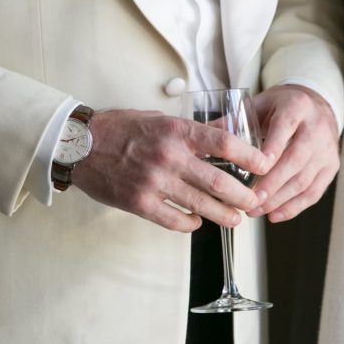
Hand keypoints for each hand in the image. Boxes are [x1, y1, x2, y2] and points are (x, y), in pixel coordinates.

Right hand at [72, 109, 270, 232]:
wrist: (79, 145)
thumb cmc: (120, 129)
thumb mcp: (158, 119)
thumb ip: (191, 130)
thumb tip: (226, 133)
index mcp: (175, 131)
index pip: (223, 143)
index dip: (250, 156)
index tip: (265, 165)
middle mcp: (168, 156)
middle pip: (218, 181)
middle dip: (243, 196)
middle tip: (254, 202)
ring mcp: (153, 181)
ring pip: (200, 204)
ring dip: (223, 215)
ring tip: (235, 219)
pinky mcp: (139, 202)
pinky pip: (174, 220)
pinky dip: (190, 223)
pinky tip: (196, 222)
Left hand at [246, 85, 339, 222]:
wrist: (315, 105)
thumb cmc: (281, 108)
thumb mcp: (259, 105)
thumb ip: (234, 121)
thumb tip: (203, 136)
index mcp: (296, 107)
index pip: (285, 127)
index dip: (273, 147)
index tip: (257, 167)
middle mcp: (316, 128)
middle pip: (296, 159)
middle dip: (272, 183)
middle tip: (251, 199)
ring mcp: (327, 149)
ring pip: (305, 179)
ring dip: (279, 199)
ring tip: (256, 210)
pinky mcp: (331, 166)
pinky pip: (314, 191)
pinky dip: (294, 207)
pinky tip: (275, 215)